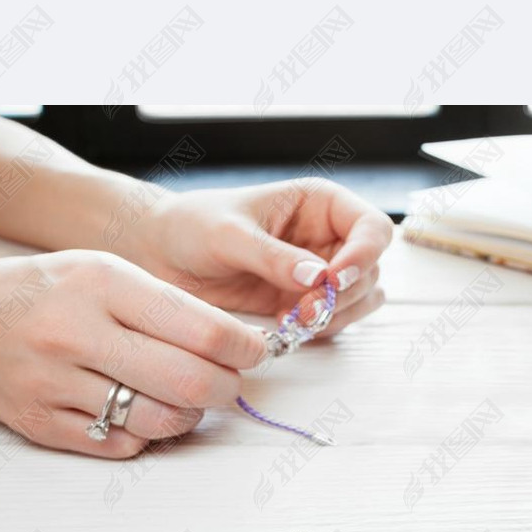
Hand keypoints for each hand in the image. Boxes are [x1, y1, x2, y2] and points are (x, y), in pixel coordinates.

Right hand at [0, 252, 266, 457]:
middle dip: (226, 388)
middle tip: (232, 383)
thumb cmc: (37, 289)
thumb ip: (159, 302)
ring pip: (159, 420)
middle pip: (187, 381)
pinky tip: (144, 414)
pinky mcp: (39, 426)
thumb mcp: (98, 269)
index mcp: (101, 283)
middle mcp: (78, 333)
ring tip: (189, 399)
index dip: (243, 347)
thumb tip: (231, 341)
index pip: (199, 327)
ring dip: (190, 416)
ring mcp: (55, 384)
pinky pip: (120, 446)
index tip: (256, 351)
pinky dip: (146, 435)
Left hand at [130, 179, 391, 331]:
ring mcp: (317, 271)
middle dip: (347, 293)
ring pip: (361, 298)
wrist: (160, 254)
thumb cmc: (192, 226)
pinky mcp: (301, 301)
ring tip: (295, 321)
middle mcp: (326, 236)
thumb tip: (317, 277)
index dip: (364, 254)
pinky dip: (322, 329)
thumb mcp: (228, 234)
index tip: (335, 280)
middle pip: (371, 268)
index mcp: (319, 203)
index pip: (371, 226)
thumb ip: (272, 256)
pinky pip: (334, 320)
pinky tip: (288, 328)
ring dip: (338, 315)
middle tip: (307, 309)